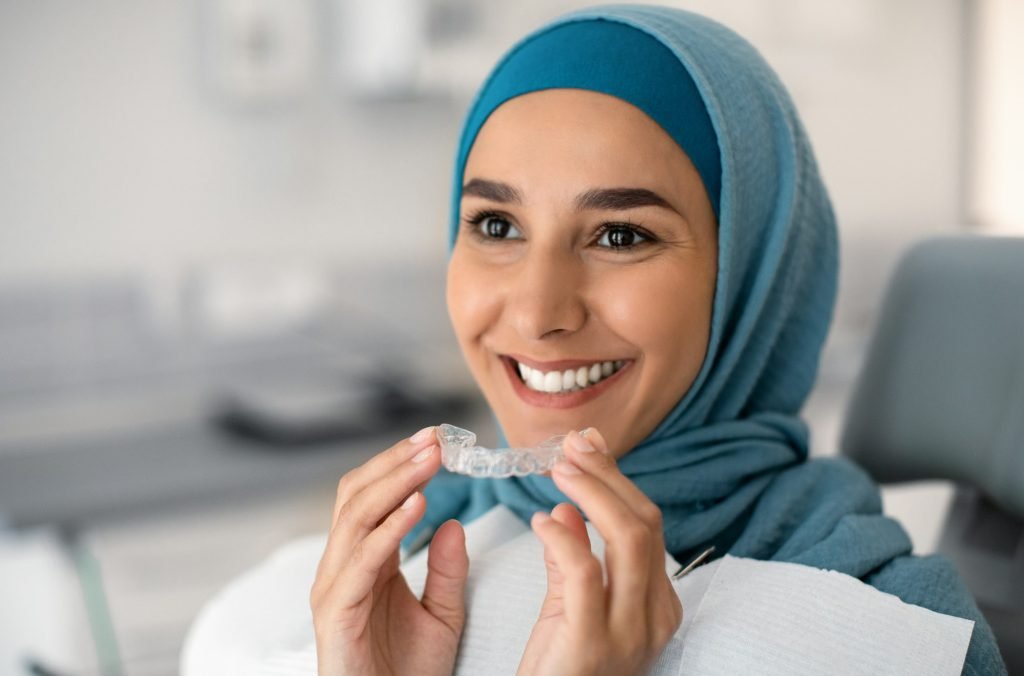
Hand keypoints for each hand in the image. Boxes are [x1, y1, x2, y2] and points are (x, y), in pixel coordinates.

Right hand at [310, 427, 468, 675]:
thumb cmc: (408, 674)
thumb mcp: (443, 615)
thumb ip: (448, 570)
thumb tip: (454, 522)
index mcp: (364, 562)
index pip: (372, 496)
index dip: (400, 464)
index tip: (438, 440)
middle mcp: (342, 567)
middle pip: (357, 494)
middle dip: (395, 461)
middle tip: (435, 438)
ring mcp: (334, 586)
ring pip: (355, 515)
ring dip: (396, 481)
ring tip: (430, 459)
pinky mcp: (335, 612)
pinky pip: (362, 559)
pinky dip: (389, 527)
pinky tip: (418, 505)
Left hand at [517, 428, 682, 675]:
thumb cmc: (556, 668)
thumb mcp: (569, 608)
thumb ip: (571, 559)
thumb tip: (565, 510)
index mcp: (657, 604)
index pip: (647, 525)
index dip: (616, 480)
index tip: (587, 446)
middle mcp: (654, 616)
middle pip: (645, 524)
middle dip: (607, 476)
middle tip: (572, 446)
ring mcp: (630, 631)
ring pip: (628, 538)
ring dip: (592, 492)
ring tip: (558, 467)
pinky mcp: (592, 642)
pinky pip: (585, 571)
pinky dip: (563, 537)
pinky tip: (538, 521)